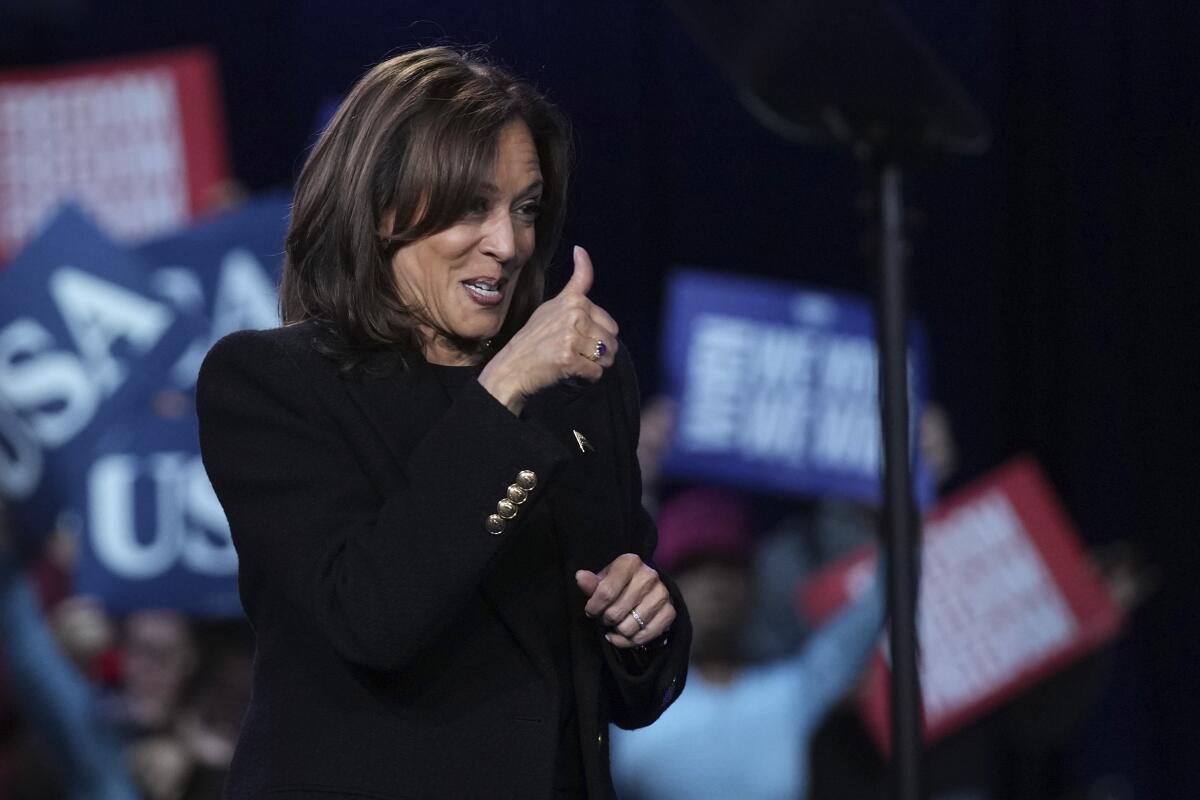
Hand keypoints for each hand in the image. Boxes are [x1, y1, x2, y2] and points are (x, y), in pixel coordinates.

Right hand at [478, 245, 618, 414]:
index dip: (600, 334)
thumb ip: (575, 285)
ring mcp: (571, 336)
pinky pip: (596, 373)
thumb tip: (582, 249)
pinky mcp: (569, 358)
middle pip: (611, 340)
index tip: (589, 332)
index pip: (609, 321)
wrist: (512, 367)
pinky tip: (570, 374)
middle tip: (576, 354)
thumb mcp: (552, 305)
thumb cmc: (533, 339)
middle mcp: (574, 314)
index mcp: (573, 301)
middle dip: (599, 352)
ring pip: (607, 357)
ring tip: (573, 363)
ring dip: (594, 366)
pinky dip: (586, 380)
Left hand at [575, 554, 675, 648]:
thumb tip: (580, 577)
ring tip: (615, 624)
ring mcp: (662, 594)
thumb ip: (591, 583)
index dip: (593, 607)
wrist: (647, 588)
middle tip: (604, 617)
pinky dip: (629, 642)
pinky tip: (622, 636)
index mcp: (630, 562)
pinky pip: (644, 636)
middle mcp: (649, 576)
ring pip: (629, 628)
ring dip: (617, 631)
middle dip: (605, 620)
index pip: (606, 592)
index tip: (591, 611)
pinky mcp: (670, 611)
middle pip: (616, 613)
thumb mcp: (604, 580)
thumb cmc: (620, 583)